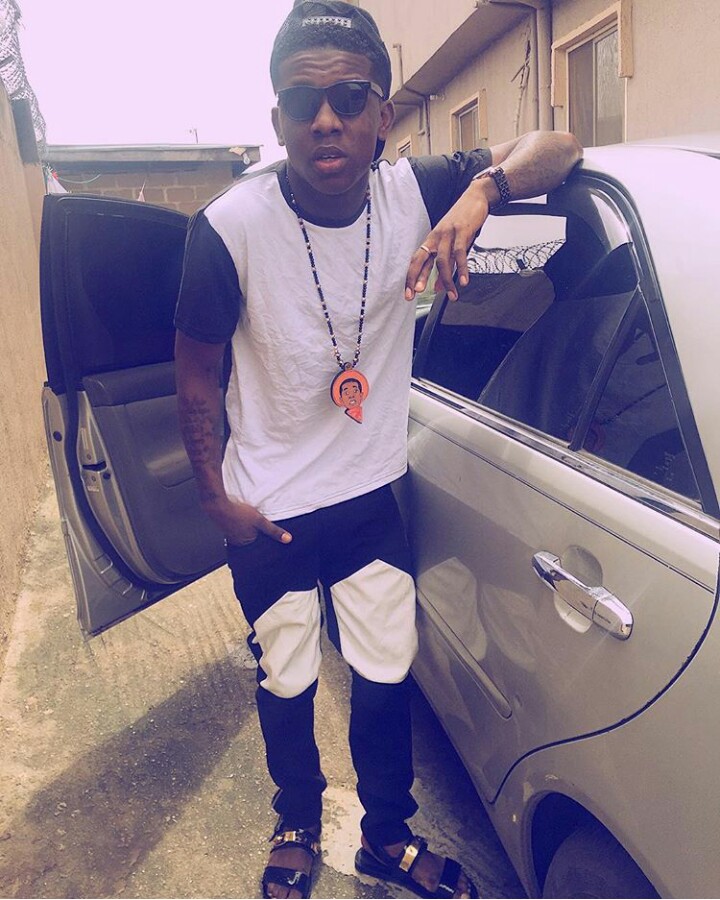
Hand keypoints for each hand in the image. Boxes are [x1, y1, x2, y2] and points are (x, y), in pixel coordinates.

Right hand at [202, 496, 291, 545]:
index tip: (262, 526)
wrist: (217, 504)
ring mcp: (230, 533)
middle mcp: (237, 541)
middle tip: (252, 519)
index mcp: (246, 542)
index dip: (262, 532)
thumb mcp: (260, 521)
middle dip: (254, 528)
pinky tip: (238, 514)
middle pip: (250, 535)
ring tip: (245, 516)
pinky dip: (238, 521)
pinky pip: (235, 525)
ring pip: (242, 530)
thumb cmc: (237, 513)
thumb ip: (273, 530)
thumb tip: (287, 539)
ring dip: (245, 524)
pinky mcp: (225, 526)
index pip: (259, 540)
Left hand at [405, 183, 490, 301]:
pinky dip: (462, 268)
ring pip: (442, 260)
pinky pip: (460, 253)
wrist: (475, 197)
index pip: (416, 261)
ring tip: (452, 295)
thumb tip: (439, 288)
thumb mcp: (452, 244)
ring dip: (446, 280)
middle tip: (416, 294)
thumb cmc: (463, 221)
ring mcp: (448, 234)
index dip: (411, 277)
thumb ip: (446, 266)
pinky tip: (464, 281)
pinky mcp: (462, 231)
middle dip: (417, 278)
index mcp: (431, 240)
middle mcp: (436, 237)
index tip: (409, 293)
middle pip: (422, 259)